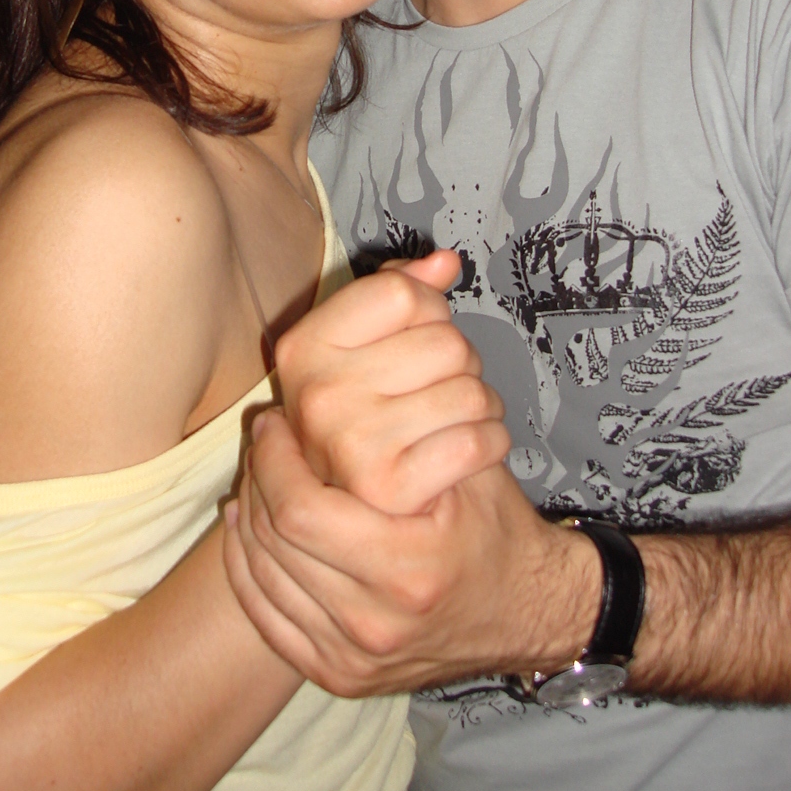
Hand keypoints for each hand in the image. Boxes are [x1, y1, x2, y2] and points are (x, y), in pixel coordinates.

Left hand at [223, 414, 599, 697]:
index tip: (277, 422)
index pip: (301, 511)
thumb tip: (329, 386)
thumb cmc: (497, 529)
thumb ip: (404, 435)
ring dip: (251, 517)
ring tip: (259, 475)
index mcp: (408, 571)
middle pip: (274, 542)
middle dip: (258, 479)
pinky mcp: (339, 677)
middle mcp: (375, 625)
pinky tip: (250, 528)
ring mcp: (354, 659)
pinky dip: (248, 569)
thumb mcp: (466, 471)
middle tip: (266, 440)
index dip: (275, 459)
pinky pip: (266, 618)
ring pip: (262, 577)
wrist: (531, 614)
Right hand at [275, 249, 508, 514]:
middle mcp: (313, 396)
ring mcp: (346, 444)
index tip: (416, 340)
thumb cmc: (387, 422)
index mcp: (300, 350)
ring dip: (481, 407)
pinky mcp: (388, 490)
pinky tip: (468, 455)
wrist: (390, 529)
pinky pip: (478, 440)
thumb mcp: (376, 352)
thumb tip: (444, 261)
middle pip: (445, 342)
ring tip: (453, 425)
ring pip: (470, 391)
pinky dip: (491, 444)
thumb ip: (402, 294)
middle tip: (437, 395)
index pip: (402, 293)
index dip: (429, 311)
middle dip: (460, 364)